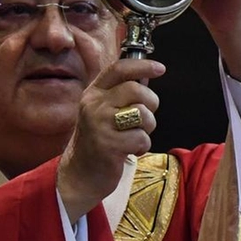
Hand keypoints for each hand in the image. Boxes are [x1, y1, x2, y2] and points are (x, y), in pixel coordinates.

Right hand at [57, 58, 163, 220]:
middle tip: (145, 118)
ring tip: (134, 136)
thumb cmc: (98, 140)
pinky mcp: (108, 145)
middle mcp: (94, 105)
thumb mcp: (102, 111)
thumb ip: (121, 94)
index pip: (118, 69)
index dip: (142, 65)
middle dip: (151, 104)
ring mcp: (99, 125)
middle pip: (136, 90)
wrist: (80, 174)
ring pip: (142, 114)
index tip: (160, 68)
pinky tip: (129, 151)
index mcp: (93, 94)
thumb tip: (146, 75)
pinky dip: (142, 146)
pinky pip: (141, 138)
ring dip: (147, 128)